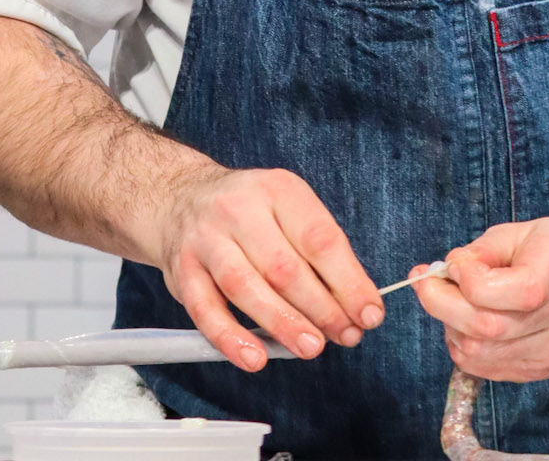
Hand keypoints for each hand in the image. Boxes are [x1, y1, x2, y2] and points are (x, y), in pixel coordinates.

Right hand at [150, 164, 384, 372]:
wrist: (179, 198)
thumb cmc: (248, 213)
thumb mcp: (287, 210)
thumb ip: (319, 253)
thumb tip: (357, 304)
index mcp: (277, 190)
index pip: (320, 239)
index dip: (349, 281)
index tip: (369, 313)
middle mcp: (239, 209)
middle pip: (285, 266)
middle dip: (321, 308)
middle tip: (345, 335)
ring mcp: (207, 239)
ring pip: (246, 286)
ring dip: (283, 323)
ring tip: (311, 347)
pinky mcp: (182, 270)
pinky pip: (205, 310)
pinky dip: (231, 338)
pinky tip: (256, 357)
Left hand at [411, 219, 548, 382]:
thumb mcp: (531, 231)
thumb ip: (487, 248)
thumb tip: (449, 268)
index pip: (510, 290)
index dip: (469, 278)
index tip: (454, 262)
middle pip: (487, 327)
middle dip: (441, 303)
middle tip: (426, 281)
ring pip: (480, 353)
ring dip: (449, 324)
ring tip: (449, 299)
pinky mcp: (536, 372)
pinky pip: (484, 368)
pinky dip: (462, 345)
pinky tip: (464, 321)